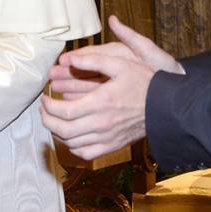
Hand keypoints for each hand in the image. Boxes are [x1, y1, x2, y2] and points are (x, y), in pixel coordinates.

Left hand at [41, 16, 183, 159]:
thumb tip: (69, 57)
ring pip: (72, 144)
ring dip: (57, 132)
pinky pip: (86, 154)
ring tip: (54, 119)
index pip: (64, 111)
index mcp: (100, 102)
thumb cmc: (143, 82)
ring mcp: (107, 138)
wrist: (167, 106)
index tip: (45, 97)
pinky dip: (72, 147)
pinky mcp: (113, 146)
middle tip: (44, 108)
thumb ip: (92, 60)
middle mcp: (102, 124)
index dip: (48, 106)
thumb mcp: (119, 63)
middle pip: (63, 130)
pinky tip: (70, 136)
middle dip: (47, 119)